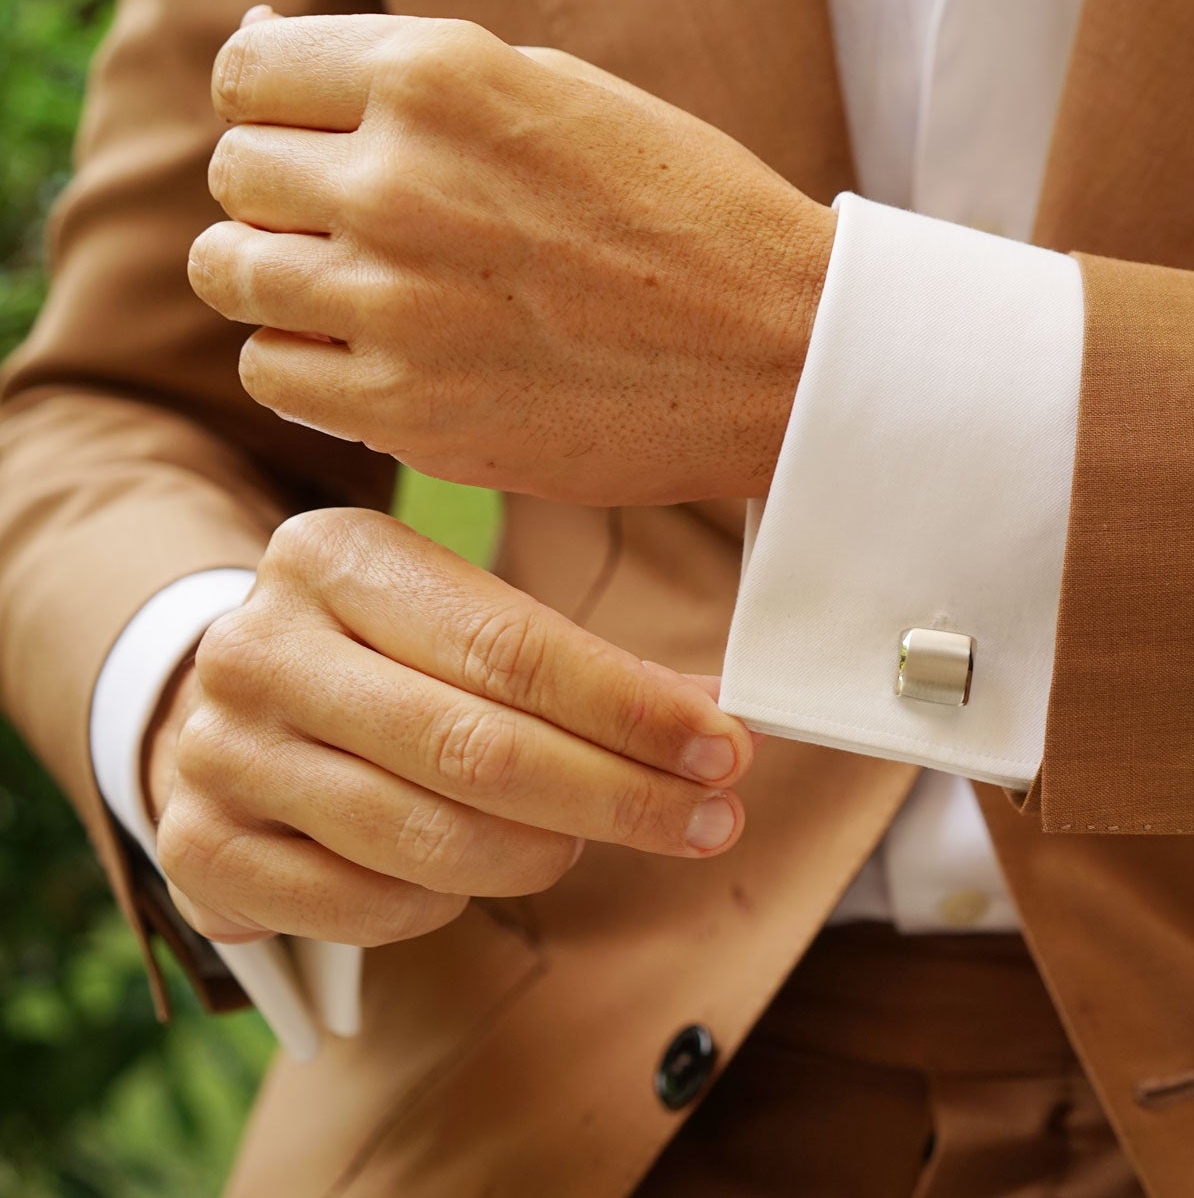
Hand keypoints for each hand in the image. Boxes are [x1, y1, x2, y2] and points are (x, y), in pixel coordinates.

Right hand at [146, 507, 752, 946]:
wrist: (217, 704)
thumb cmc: (383, 660)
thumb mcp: (465, 624)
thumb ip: (585, 669)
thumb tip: (717, 716)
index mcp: (335, 558)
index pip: (511, 646)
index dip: (631, 709)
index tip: (726, 749)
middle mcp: (259, 648)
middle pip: (475, 747)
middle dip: (617, 795)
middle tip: (711, 820)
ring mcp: (216, 752)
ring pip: (422, 836)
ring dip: (538, 854)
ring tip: (583, 842)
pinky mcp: (199, 848)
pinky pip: (363, 904)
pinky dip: (441, 903)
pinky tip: (471, 874)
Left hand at [188, 11, 834, 506]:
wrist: (783, 355)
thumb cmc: (683, 210)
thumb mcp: (555, 90)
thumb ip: (406, 74)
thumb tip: (257, 43)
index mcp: (436, 76)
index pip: (248, 75)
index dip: (281, 110)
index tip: (332, 147)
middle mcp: (398, 182)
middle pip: (239, 175)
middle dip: (288, 196)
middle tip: (371, 229)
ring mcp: (395, 304)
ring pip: (232, 274)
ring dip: (282, 280)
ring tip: (367, 293)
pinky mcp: (406, 410)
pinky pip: (272, 373)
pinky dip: (310, 364)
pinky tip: (386, 356)